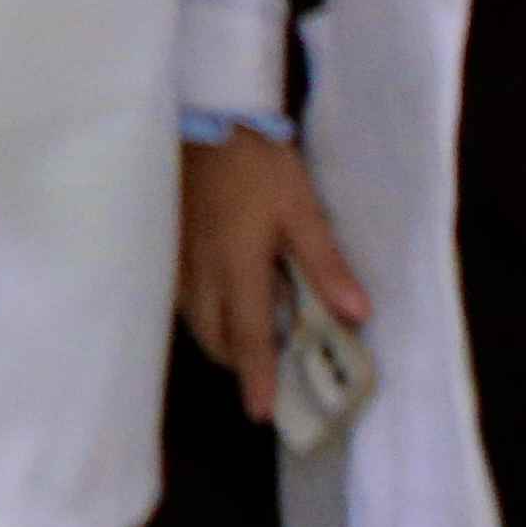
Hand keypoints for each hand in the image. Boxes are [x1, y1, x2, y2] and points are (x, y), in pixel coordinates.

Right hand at [177, 131, 366, 423]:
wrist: (203, 113)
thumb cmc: (256, 161)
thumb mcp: (301, 207)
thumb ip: (325, 263)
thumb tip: (357, 315)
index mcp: (237, 266)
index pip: (249, 335)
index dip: (258, 376)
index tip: (263, 413)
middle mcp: (201, 271)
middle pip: (215, 335)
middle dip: (239, 360)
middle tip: (267, 366)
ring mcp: (179, 257)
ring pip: (195, 318)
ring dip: (220, 336)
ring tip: (250, 334)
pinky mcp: (168, 242)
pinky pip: (183, 295)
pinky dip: (205, 311)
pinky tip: (222, 295)